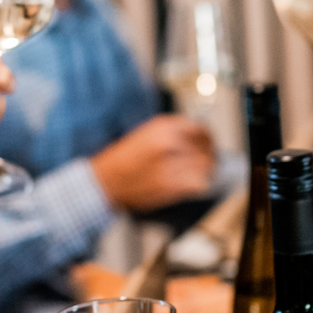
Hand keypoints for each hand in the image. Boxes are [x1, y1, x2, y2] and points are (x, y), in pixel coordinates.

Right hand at [90, 114, 216, 211]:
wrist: (103, 181)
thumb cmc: (121, 161)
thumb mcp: (145, 135)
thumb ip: (171, 134)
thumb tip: (196, 139)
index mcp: (162, 126)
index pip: (200, 129)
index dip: (208, 138)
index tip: (208, 145)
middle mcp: (168, 142)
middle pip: (205, 148)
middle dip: (210, 156)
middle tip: (209, 162)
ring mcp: (169, 163)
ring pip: (205, 166)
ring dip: (206, 171)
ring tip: (202, 175)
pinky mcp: (169, 185)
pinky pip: (197, 184)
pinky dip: (199, 185)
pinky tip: (193, 185)